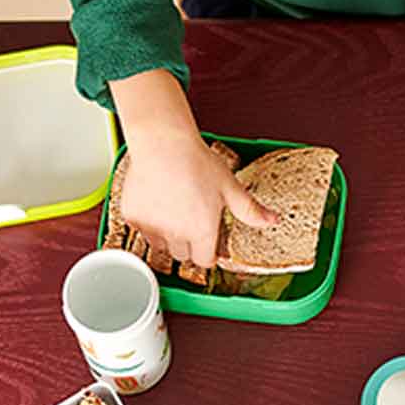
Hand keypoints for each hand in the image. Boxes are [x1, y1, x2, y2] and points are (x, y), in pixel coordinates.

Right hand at [121, 130, 275, 269]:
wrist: (162, 143)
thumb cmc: (195, 161)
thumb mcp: (229, 186)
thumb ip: (250, 209)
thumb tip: (271, 220)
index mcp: (202, 231)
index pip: (205, 261)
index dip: (208, 253)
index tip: (208, 243)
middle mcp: (176, 234)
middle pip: (182, 255)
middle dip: (188, 243)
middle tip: (190, 220)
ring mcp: (152, 227)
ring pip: (160, 244)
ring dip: (167, 235)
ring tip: (172, 209)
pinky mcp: (133, 217)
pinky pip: (141, 229)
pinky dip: (147, 221)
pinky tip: (156, 200)